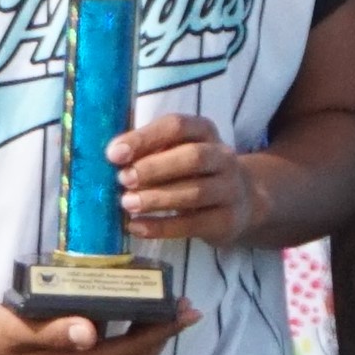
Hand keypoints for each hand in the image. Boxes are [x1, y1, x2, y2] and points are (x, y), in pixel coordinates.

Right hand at [0, 300, 193, 354]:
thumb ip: (54, 330)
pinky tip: (129, 322)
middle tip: (184, 307)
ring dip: (149, 341)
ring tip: (165, 313)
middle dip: (163, 335)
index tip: (187, 311)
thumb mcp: (19, 328)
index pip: (133, 350)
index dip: (163, 330)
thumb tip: (90, 332)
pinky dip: (130, 345)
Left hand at [108, 113, 256, 244]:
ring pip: (195, 192)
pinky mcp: (227, 221)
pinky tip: (137, 227)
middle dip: (154, 168)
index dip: (144, 138)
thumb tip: (111, 159)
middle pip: (193, 157)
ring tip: (127, 203)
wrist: (243, 202)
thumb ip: (149, 151)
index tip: (114, 153)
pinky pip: (193, 224)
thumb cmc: (195, 172)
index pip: (176, 126)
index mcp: (204, 132)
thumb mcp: (178, 152)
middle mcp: (222, 157)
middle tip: (123, 179)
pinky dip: (162, 227)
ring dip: (157, 198)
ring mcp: (230, 189)